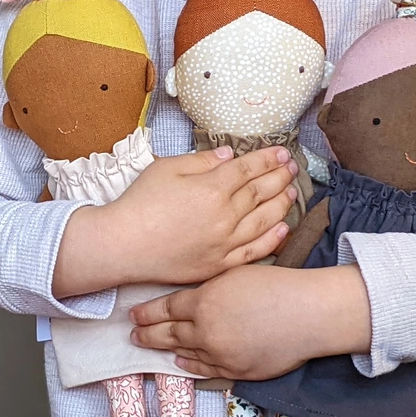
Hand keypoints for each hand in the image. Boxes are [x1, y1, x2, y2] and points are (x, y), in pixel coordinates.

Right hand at [53, 146, 298, 296]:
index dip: (268, 158)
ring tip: (292, 192)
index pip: (248, 169)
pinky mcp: (219, 264)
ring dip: (282, 204)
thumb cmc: (140, 203)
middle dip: (280, 177)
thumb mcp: (166, 168)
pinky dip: (272, 239)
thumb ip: (202, 161)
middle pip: (261, 192)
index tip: (282, 152)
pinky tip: (283, 228)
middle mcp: (224, 215)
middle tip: (292, 168)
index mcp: (211, 188)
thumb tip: (229, 155)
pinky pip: (253, 251)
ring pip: (264, 220)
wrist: (123, 245)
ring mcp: (224, 242)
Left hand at [129, 264, 371, 380]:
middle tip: (132, 334)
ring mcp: (220, 354)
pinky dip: (190, 365)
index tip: (133, 314)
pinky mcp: (236, 371)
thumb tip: (188, 299)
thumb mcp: (235, 274)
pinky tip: (180, 362)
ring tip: (150, 347)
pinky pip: (205, 370)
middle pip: (168, 333)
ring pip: (184, 353)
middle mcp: (206, 330)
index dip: (147, 313)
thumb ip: (207, 288)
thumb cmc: (276, 285)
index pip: (165, 309)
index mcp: (204, 301)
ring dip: (165, 350)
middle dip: (147, 333)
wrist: (308, 314)